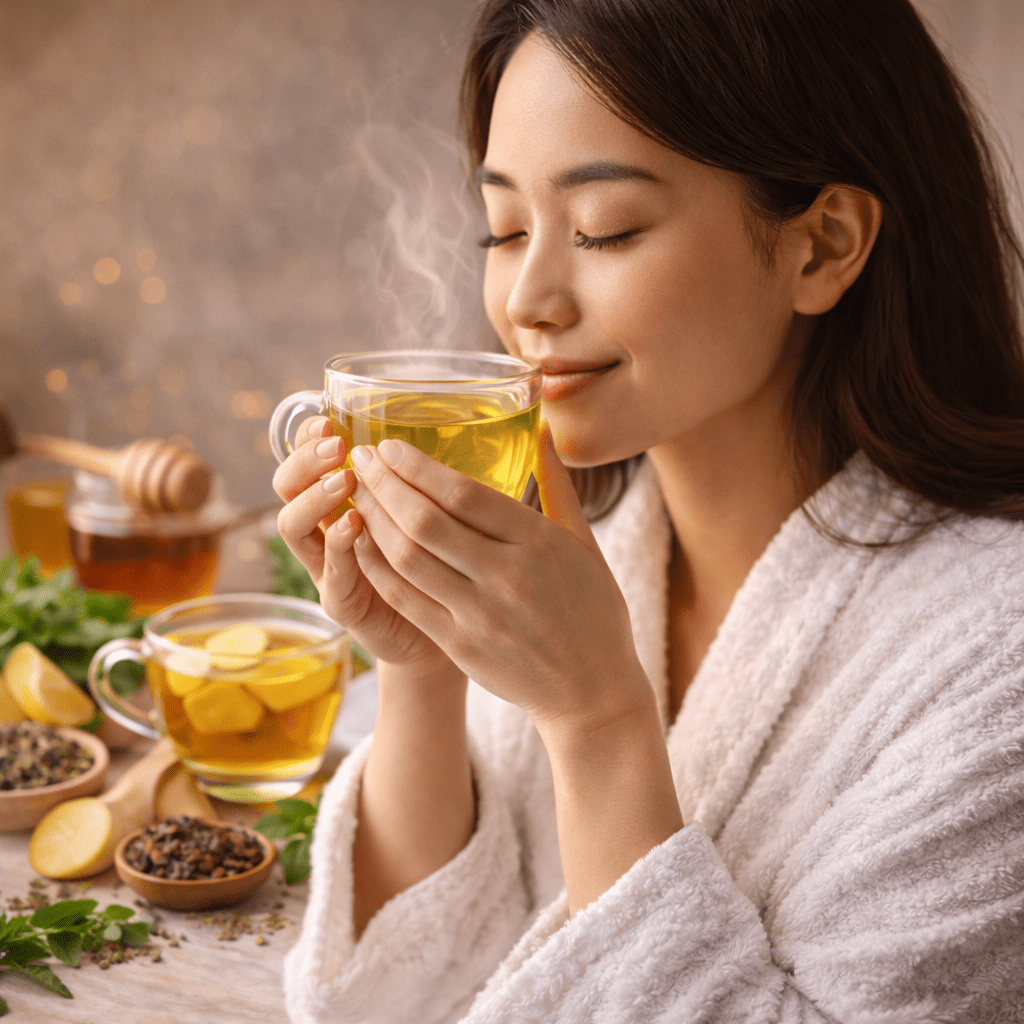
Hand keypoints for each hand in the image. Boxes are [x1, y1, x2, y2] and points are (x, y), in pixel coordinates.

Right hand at [272, 417, 455, 676]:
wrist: (445, 630)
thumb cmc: (441, 560)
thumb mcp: (433, 506)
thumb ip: (425, 474)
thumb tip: (450, 418)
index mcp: (342, 501)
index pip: (308, 459)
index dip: (308, 436)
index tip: (327, 415)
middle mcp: (325, 531)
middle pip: (287, 487)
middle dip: (305, 461)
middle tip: (334, 445)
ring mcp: (328, 568)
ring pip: (293, 527)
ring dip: (315, 499)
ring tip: (345, 481)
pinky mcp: (343, 604)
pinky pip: (329, 574)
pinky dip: (338, 546)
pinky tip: (354, 525)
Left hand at [345, 424, 652, 735]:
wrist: (591, 691)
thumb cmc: (592, 611)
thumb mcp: (585, 542)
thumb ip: (557, 484)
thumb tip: (543, 427)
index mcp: (539, 542)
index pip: (464, 494)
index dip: (418, 467)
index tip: (388, 446)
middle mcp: (506, 576)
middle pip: (426, 521)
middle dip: (384, 484)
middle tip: (358, 458)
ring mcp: (479, 614)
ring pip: (407, 558)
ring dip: (372, 520)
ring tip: (355, 493)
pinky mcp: (459, 645)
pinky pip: (404, 598)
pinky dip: (376, 566)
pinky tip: (359, 541)